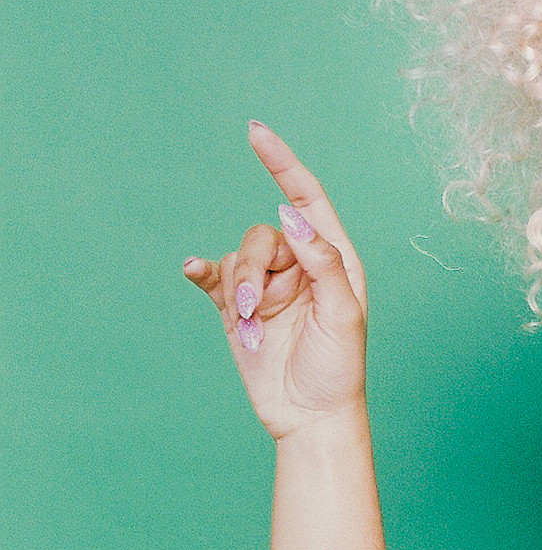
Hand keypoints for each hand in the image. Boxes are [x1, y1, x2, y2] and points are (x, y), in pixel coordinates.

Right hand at [184, 122, 368, 440]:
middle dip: (253, 270)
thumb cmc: (338, 368)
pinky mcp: (238, 309)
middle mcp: (299, 266)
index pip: (306, 199)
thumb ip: (322, 261)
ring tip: (252, 328)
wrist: (310, 418)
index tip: (255, 131)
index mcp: (333, 259)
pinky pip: (213, 277)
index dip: (282, 164)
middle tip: (258, 310)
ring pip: (236, 259)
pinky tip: (192, 269)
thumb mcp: (342, 313)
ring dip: (238, 290)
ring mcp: (267, 286)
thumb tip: (292, 215)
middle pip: (261, 235)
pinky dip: (203, 272)